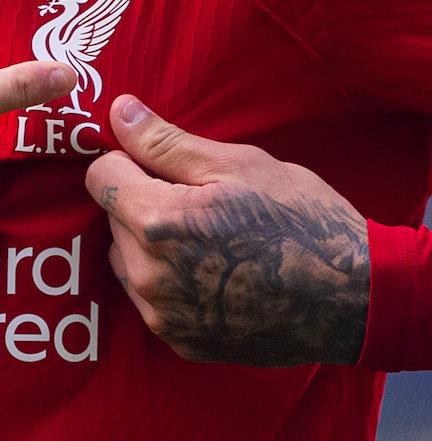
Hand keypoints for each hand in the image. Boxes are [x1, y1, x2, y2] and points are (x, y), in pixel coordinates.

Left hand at [85, 95, 369, 366]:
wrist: (353, 298)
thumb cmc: (301, 221)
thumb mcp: (235, 165)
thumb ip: (164, 142)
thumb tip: (117, 112)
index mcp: (157, 222)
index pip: (99, 177)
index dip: (126, 162)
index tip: (159, 166)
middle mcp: (148, 275)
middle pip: (112, 220)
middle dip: (140, 203)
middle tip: (197, 203)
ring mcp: (162, 314)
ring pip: (125, 260)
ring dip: (148, 245)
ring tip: (207, 239)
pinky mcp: (179, 340)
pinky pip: (149, 299)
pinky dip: (168, 282)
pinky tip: (213, 273)